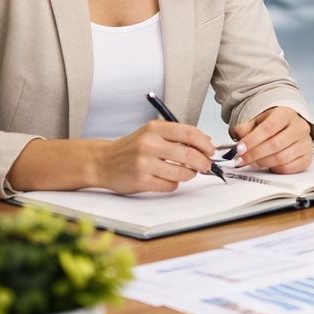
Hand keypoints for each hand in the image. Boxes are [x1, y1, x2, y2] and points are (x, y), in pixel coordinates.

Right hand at [96, 121, 215, 193]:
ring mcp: (143, 163)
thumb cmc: (131, 147)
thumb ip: (177, 135)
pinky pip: (170, 185)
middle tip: (206, 165)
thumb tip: (206, 141)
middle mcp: (149, 144)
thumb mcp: (152, 133)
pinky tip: (168, 178)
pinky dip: (174, 183)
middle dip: (203, 162)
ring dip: (190, 174)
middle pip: (189, 154)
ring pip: (182, 172)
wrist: (103, 161)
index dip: (205, 143)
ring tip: (187, 172)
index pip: (190, 133)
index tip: (210, 150)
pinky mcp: (141, 181)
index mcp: (154, 128)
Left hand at [231, 107, 313, 172]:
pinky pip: (289, 168)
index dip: (252, 141)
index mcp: (286, 113)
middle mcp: (300, 127)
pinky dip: (275, 168)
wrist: (287, 127)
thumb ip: (245, 128)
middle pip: (275, 145)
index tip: (239, 149)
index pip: (268, 128)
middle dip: (254, 155)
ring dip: (262, 163)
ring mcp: (306, 143)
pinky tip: (268, 163)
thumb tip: (239, 140)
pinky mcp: (307, 157)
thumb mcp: (256, 120)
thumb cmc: (270, 124)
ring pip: (281, 158)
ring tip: (253, 161)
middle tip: (241, 159)